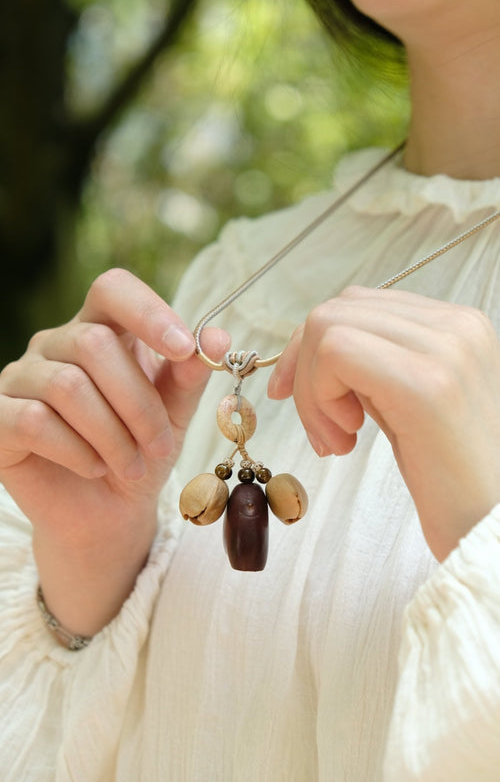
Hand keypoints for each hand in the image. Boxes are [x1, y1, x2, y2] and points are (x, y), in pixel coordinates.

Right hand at [0, 268, 228, 633]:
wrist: (106, 513)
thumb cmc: (141, 452)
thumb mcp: (175, 413)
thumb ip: (190, 375)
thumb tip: (218, 338)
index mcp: (102, 328)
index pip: (113, 289)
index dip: (147, 312)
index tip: (184, 349)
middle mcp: (55, 343)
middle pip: (94, 345)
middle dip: (138, 403)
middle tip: (160, 446)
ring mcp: (21, 377)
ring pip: (66, 385)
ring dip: (112, 435)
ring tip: (132, 466)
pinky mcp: (0, 417)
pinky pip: (34, 420)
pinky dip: (76, 450)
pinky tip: (94, 467)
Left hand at [268, 286, 499, 560]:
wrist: (495, 533)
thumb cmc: (455, 481)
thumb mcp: (413, 404)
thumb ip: (376, 365)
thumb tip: (311, 351)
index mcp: (459, 326)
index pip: (359, 304)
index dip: (312, 346)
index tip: (296, 392)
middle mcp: (458, 326)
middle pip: (339, 309)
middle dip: (305, 368)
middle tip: (321, 429)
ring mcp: (445, 349)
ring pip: (329, 327)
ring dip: (312, 389)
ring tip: (337, 440)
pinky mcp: (426, 384)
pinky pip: (335, 352)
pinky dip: (319, 396)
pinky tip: (345, 439)